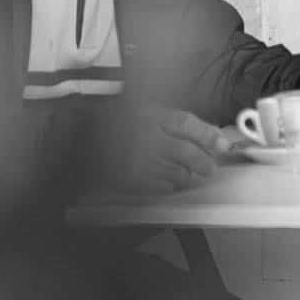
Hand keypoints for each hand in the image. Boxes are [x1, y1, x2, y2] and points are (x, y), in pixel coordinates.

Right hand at [112, 107, 229, 192]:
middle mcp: (144, 135)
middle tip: (209, 169)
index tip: (223, 146)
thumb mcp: (144, 112)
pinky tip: (167, 182)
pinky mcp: (129, 179)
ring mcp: (136, 159)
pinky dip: (169, 186)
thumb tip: (213, 138)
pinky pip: (161, 187)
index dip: (208, 135)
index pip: (186, 123)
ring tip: (186, 175)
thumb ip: (176, 124)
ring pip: (177, 173)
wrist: (75, 142)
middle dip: (203, 163)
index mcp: (148, 114)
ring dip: (186, 176)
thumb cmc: (115, 125)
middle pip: (186, 152)